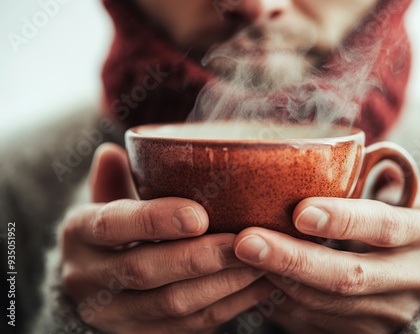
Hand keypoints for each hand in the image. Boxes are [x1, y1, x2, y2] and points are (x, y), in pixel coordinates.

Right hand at [60, 144, 266, 333]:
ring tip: (261, 262)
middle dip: (199, 257)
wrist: (99, 282)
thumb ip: (114, 179)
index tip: (199, 215)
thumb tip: (113, 152)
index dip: (155, 219)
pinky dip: (228, 305)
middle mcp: (87, 277)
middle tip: (244, 241)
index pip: (112, 224)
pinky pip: (191, 326)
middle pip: (144, 270)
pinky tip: (257, 286)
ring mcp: (114, 313)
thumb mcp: (107, 199)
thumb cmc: (115, 229)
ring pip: (172, 304)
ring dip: (222, 283)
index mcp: (79, 234)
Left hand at [233, 177, 419, 333]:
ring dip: (279, 281)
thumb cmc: (405, 220)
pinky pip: (316, 321)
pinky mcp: (366, 332)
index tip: (300, 212)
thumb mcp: (406, 193)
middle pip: (349, 276)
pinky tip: (255, 280)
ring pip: (326, 304)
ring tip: (239, 258)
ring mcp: (390, 313)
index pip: (384, 227)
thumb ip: (378, 171)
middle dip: (293, 260)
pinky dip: (282, 301)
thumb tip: (336, 150)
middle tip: (246, 242)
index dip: (343, 220)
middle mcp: (413, 279)